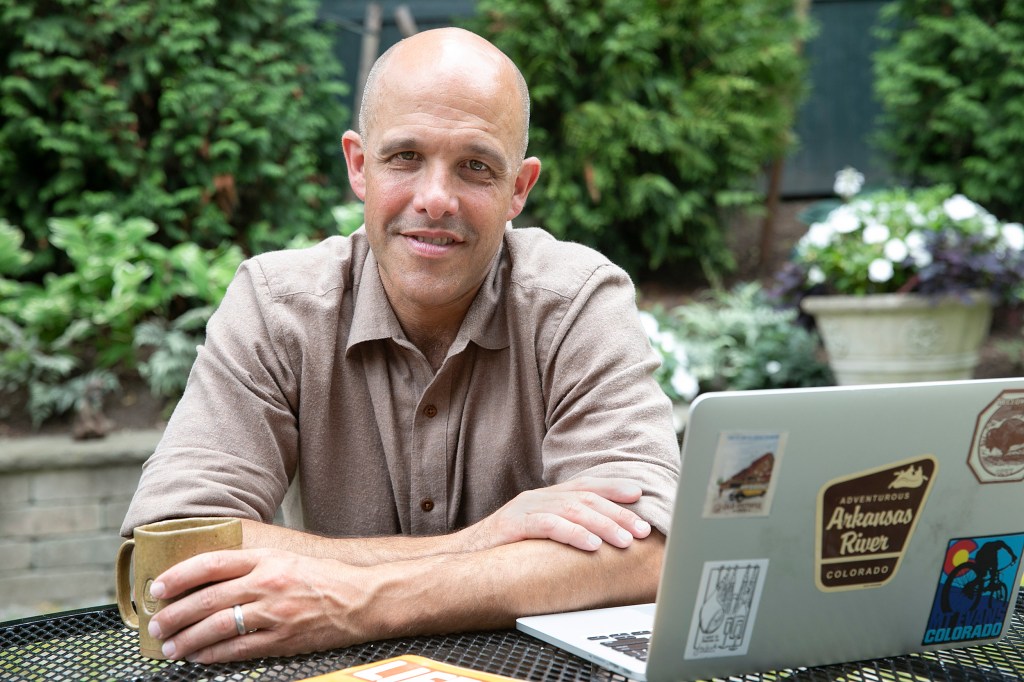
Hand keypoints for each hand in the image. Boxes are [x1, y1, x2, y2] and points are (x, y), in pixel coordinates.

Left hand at [147, 548, 373, 662]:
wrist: (362, 599)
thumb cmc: (325, 578)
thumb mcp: (288, 559)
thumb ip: (254, 564)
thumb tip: (212, 576)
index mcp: (268, 558)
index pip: (213, 563)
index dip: (180, 575)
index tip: (159, 586)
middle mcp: (268, 582)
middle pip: (208, 598)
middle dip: (175, 613)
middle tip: (156, 623)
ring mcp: (274, 612)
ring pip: (217, 626)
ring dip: (187, 639)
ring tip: (170, 646)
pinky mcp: (282, 639)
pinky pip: (237, 649)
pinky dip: (213, 654)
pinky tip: (199, 657)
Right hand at [459, 477, 651, 552]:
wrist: (462, 557)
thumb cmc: (505, 550)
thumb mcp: (539, 535)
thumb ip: (566, 529)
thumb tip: (603, 538)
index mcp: (546, 497)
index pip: (586, 485)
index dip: (613, 487)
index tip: (639, 494)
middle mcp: (538, 498)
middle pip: (585, 498)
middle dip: (618, 512)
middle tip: (642, 528)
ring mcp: (524, 509)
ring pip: (572, 510)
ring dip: (603, 525)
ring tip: (624, 540)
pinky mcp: (513, 526)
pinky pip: (548, 526)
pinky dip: (573, 534)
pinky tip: (592, 544)